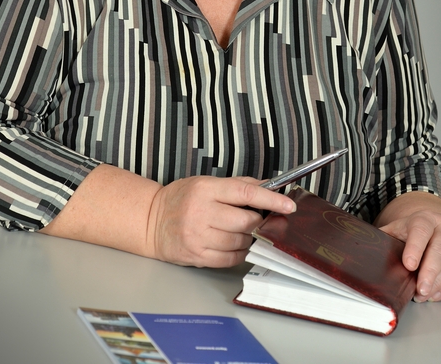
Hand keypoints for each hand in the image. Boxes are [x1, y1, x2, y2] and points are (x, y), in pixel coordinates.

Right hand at [146, 175, 296, 267]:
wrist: (151, 221)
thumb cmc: (181, 198)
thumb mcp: (206, 183)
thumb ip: (238, 185)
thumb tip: (269, 186)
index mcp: (206, 189)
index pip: (246, 193)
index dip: (271, 200)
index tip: (289, 205)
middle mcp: (201, 212)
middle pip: (246, 221)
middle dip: (258, 221)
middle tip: (258, 219)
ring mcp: (198, 236)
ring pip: (240, 241)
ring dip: (249, 237)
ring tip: (242, 230)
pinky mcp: (197, 255)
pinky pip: (230, 258)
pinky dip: (239, 252)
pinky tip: (235, 244)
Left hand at [377, 196, 440, 301]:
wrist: (435, 225)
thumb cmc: (411, 232)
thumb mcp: (397, 229)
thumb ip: (384, 237)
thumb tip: (362, 247)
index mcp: (425, 219)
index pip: (421, 230)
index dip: (415, 247)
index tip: (408, 265)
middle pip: (440, 248)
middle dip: (430, 270)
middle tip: (420, 289)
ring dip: (439, 281)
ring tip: (424, 294)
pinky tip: (434, 295)